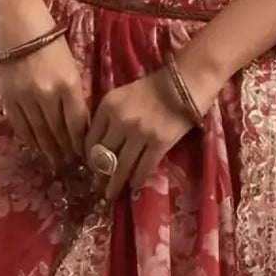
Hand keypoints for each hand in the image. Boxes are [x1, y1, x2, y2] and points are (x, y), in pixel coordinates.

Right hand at [0, 28, 89, 168]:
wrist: (19, 27)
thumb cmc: (52, 43)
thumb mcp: (72, 67)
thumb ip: (76, 95)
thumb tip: (80, 125)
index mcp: (68, 85)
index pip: (78, 124)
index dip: (82, 142)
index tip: (85, 154)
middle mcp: (47, 95)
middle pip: (59, 132)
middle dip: (66, 151)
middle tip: (71, 164)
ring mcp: (26, 98)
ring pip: (40, 133)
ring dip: (49, 150)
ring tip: (56, 162)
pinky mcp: (9, 98)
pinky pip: (21, 126)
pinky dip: (30, 139)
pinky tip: (36, 147)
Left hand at [85, 67, 207, 202]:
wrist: (186, 82)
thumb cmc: (154, 87)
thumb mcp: (123, 95)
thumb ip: (109, 116)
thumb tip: (101, 145)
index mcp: (108, 106)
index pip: (90, 139)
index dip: (89, 157)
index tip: (91, 166)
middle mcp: (120, 120)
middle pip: (103, 155)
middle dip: (100, 174)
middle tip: (98, 185)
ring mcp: (139, 133)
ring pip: (121, 166)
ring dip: (115, 183)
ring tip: (112, 193)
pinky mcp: (159, 143)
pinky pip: (143, 167)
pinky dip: (137, 179)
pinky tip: (135, 185)